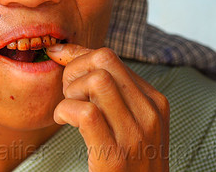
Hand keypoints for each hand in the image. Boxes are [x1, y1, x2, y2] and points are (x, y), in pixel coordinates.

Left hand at [47, 44, 168, 171]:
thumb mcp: (133, 122)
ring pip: (96, 81)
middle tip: (67, 92)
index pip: (110, 57)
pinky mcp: (115, 156)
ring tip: (69, 109)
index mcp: (154, 101)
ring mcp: (135, 135)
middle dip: (74, 69)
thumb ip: (112, 91)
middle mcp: (149, 113)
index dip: (78, 56)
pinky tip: (64, 121)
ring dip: (71, 91)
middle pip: (103, 60)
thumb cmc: (131, 162)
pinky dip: (66, 111)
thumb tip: (71, 53)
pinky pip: (86, 113)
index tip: (60, 61)